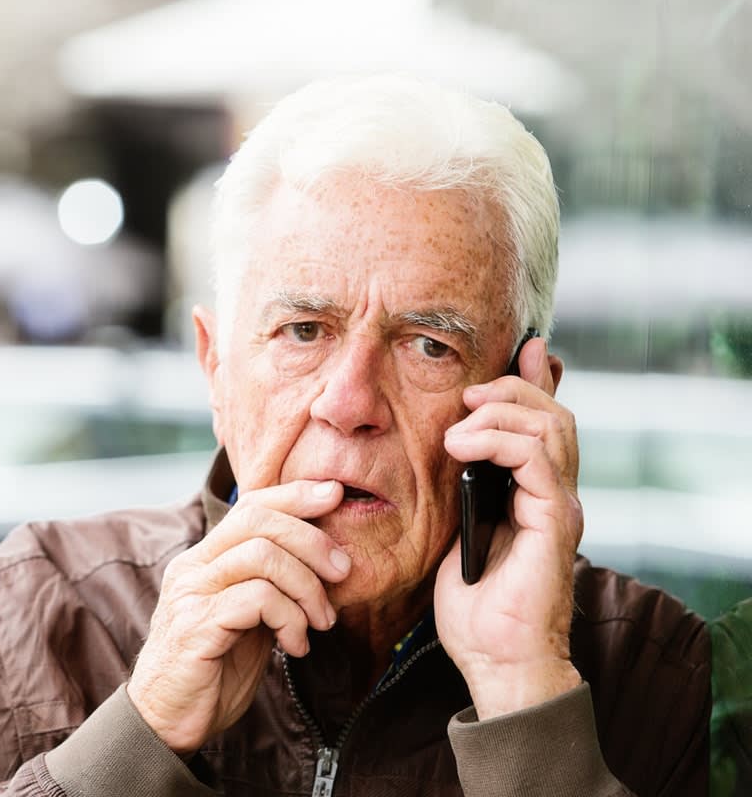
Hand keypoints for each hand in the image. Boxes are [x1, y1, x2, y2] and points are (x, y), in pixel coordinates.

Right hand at [127, 480, 351, 753]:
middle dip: (312, 541)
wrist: (168, 722)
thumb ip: (271, 587)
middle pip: (258, 521)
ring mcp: (191, 594)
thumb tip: (325, 559)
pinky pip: (256, 599)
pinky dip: (290, 617)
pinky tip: (296, 645)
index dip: (294, 495)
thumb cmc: (214, 671)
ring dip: (307, 587)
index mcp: (204, 559)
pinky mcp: (196, 626)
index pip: (250, 505)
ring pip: (261, 556)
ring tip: (321, 622)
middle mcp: (192, 567)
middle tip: (343, 572)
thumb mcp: (249, 620)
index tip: (335, 495)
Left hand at [436, 337, 583, 717]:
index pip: (545, 422)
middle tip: (472, 392)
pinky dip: (501, 441)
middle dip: (513, 389)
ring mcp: (560, 506)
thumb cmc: (473, 606)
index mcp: (535, 493)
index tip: (519, 349)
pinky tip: (464, 446)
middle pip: (553, 414)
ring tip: (459, 426)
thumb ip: (464, 491)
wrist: (495, 657)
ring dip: (501, 413)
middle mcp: (556, 494)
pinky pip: (540, 460)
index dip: (535, 381)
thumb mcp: (457, 531)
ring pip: (551, 427)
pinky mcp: (555, 521)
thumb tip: (446, 451)